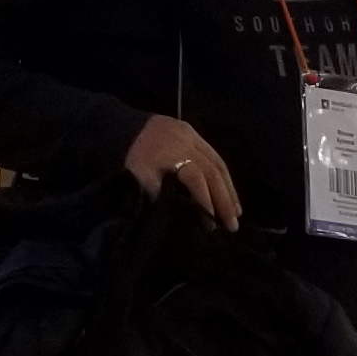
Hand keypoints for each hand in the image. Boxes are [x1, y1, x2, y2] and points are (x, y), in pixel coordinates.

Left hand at [123, 113, 239, 227]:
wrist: (120, 129)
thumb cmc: (130, 162)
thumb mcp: (138, 182)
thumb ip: (160, 197)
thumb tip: (184, 217)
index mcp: (171, 152)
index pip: (195, 176)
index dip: (205, 200)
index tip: (211, 225)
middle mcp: (185, 140)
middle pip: (212, 170)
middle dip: (224, 200)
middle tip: (232, 226)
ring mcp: (190, 133)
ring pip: (217, 162)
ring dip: (228, 189)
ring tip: (236, 212)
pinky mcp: (191, 131)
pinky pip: (213, 154)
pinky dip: (222, 175)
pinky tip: (229, 192)